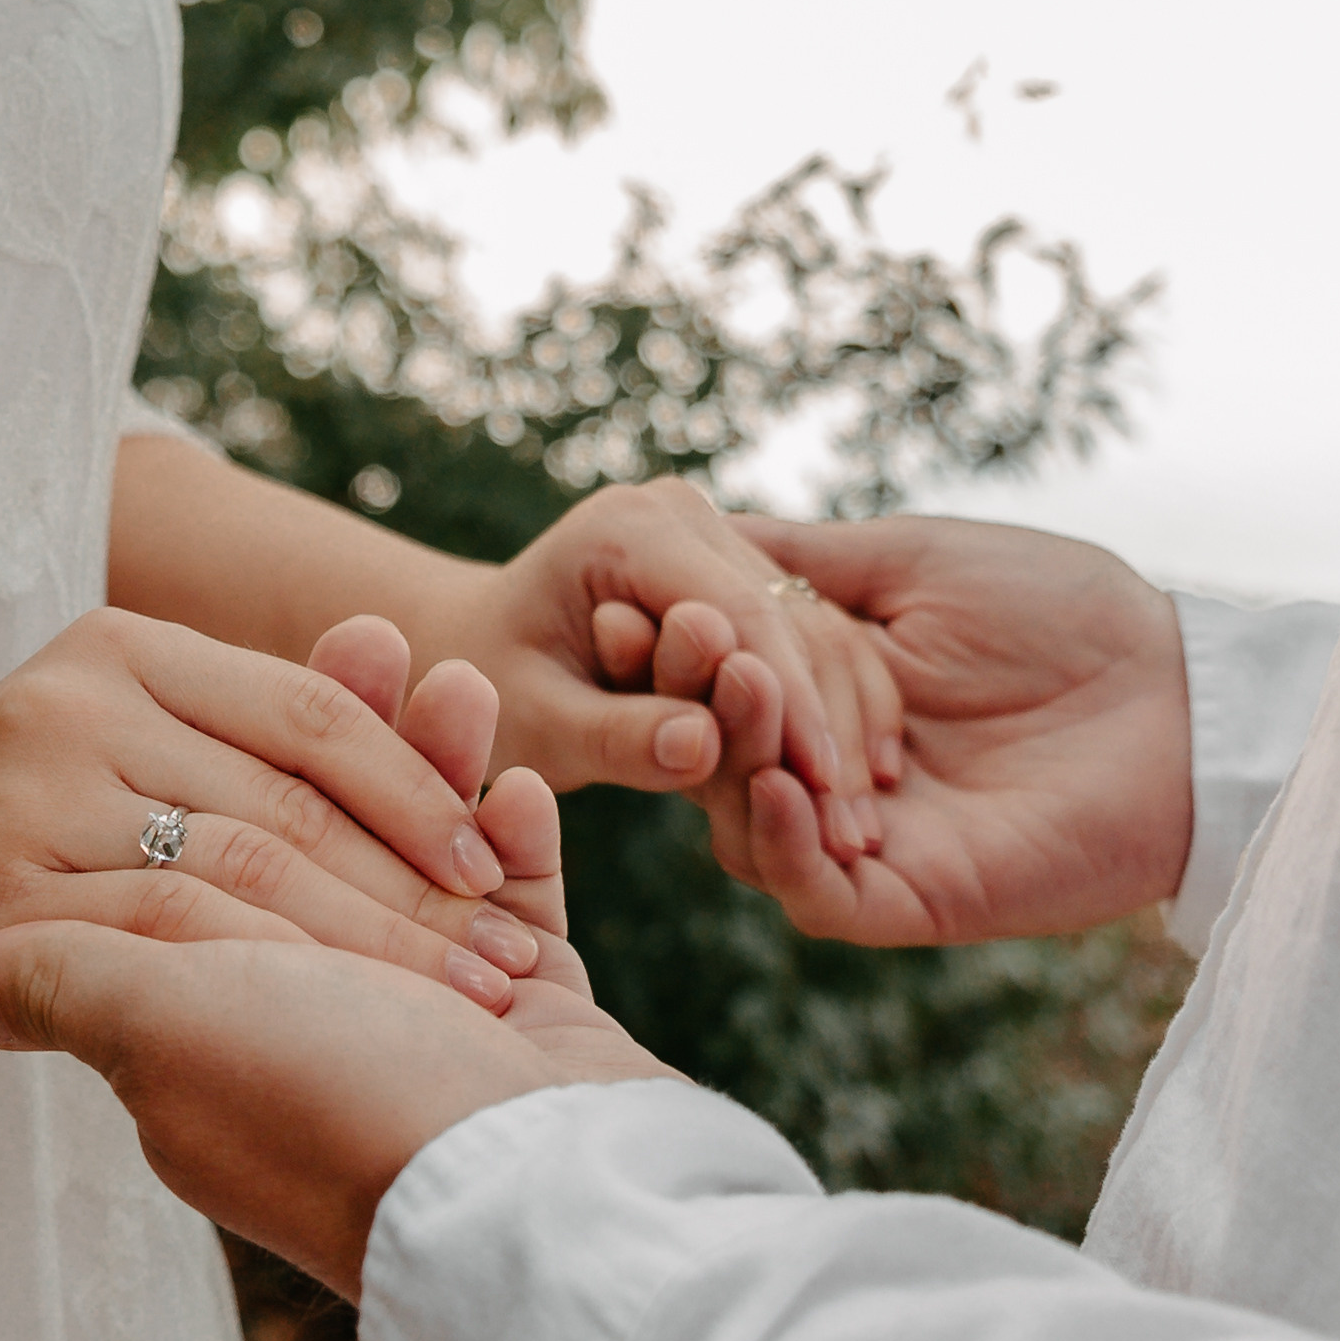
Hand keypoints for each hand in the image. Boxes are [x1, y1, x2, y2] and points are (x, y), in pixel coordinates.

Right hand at [0, 608, 545, 1081]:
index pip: (314, 715)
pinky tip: (333, 1034)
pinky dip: (268, 990)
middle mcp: (75, 703)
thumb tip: (404, 685)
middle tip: (514, 958)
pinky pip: (162, 945)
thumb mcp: (110, 752)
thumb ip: (238, 735)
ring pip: (243, 873)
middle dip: (421, 887)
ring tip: (460, 1005)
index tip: (504, 874)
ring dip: (371, 947)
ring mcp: (28, 800)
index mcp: (122, 647)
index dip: (424, 794)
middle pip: (294, 798)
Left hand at [0, 724, 671, 1298]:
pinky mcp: (536, 1035)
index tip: (245, 692)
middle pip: (324, 849)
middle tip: (366, 633)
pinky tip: (513, 785)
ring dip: (437, 767)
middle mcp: (320, 1032)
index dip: (229, 775)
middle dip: (349, 745)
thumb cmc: (340, 1113)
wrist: (539, 1221)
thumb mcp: (165, 1033)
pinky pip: (518, 916)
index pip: (205, 870)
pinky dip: (515, 846)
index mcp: (214, 1037)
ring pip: (425, 865)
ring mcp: (433, 1030)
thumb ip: (68, 985)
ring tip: (453, 677)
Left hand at [430, 479, 906, 865]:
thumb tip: (703, 747)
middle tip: (856, 828)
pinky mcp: (739, 567)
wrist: (479, 648)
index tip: (823, 792)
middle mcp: (683, 512)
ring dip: (845, 726)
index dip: (790, 706)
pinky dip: (837, 710)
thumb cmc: (489, 689)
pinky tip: (860, 787)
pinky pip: (809, 637)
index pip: (742, 615)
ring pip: (815, 627)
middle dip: (825, 725)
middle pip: (791, 617)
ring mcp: (718, 534)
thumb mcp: (537, 722)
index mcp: (630, 528)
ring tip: (860, 824)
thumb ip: (614, 735)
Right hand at [696, 517, 1190, 942]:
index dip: (667, 653)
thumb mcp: (915, 559)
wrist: (1182, 697)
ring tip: (742, 693)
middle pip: (712, 760)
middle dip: (689, 702)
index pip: (711, 686)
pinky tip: (777, 785)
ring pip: (745, 832)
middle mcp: (827, 773)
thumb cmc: (1068, 613)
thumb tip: (698, 524)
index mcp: (821, 693)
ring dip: (731, 763)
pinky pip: (812, 893)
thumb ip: (805, 558)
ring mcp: (863, 843)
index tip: (630, 607)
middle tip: (686, 645)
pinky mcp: (907, 900)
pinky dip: (780, 846)